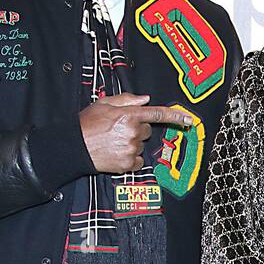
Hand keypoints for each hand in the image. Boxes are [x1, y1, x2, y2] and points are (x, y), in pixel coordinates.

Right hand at [79, 93, 196, 173]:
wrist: (75, 146)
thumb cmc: (87, 124)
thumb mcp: (104, 103)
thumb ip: (127, 100)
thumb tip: (145, 99)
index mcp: (129, 115)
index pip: (157, 114)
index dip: (175, 116)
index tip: (189, 120)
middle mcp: (132, 132)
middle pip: (147, 130)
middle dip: (137, 129)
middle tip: (119, 129)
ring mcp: (131, 149)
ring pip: (141, 145)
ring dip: (132, 143)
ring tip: (114, 141)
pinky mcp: (128, 163)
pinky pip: (138, 160)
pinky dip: (131, 158)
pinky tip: (117, 152)